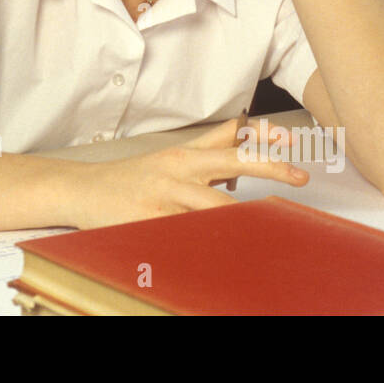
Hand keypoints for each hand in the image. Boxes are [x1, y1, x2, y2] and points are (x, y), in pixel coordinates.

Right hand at [67, 117, 308, 229]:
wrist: (83, 190)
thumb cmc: (131, 177)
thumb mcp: (171, 156)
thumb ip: (209, 146)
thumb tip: (245, 132)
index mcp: (185, 155)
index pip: (230, 138)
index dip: (262, 136)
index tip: (291, 140)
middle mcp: (179, 169)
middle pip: (232, 162)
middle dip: (270, 168)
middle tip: (300, 177)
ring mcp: (166, 195)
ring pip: (216, 205)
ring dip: (245, 216)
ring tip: (270, 227)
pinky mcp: (153, 220)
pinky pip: (189, 232)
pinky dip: (210, 241)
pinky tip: (227, 250)